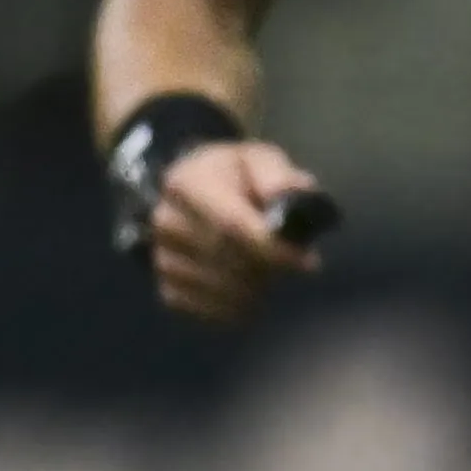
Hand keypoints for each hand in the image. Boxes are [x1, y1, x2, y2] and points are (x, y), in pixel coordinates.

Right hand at [145, 138, 333, 326]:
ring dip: (256, 289)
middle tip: (293, 263)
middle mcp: (166, 223)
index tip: (307, 262)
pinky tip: (250, 291)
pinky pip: (209, 311)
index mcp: (188, 183)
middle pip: (227, 261)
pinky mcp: (167, 289)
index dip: (271, 248)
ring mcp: (163, 259)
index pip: (230, 224)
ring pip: (220, 291)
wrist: (190, 194)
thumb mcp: (259, 160)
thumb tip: (290, 200)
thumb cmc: (233, 177)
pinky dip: (237, 308)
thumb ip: (277, 176)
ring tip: (269, 272)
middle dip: (269, 269)